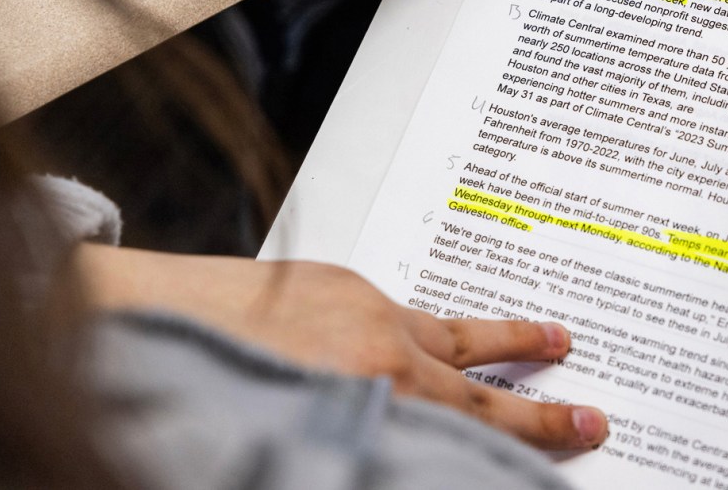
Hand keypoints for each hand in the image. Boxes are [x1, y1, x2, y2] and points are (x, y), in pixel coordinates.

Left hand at [72, 245, 608, 449]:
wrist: (138, 314)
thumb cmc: (203, 383)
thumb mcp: (297, 434)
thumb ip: (355, 437)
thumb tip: (391, 448)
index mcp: (377, 385)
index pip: (479, 415)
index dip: (538, 431)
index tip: (588, 431)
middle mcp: (379, 341)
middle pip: (477, 372)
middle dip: (537, 391)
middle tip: (588, 404)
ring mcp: (358, 302)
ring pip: (444, 328)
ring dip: (499, 339)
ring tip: (550, 337)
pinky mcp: (332, 278)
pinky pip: (398, 306)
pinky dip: (428, 326)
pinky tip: (428, 336)